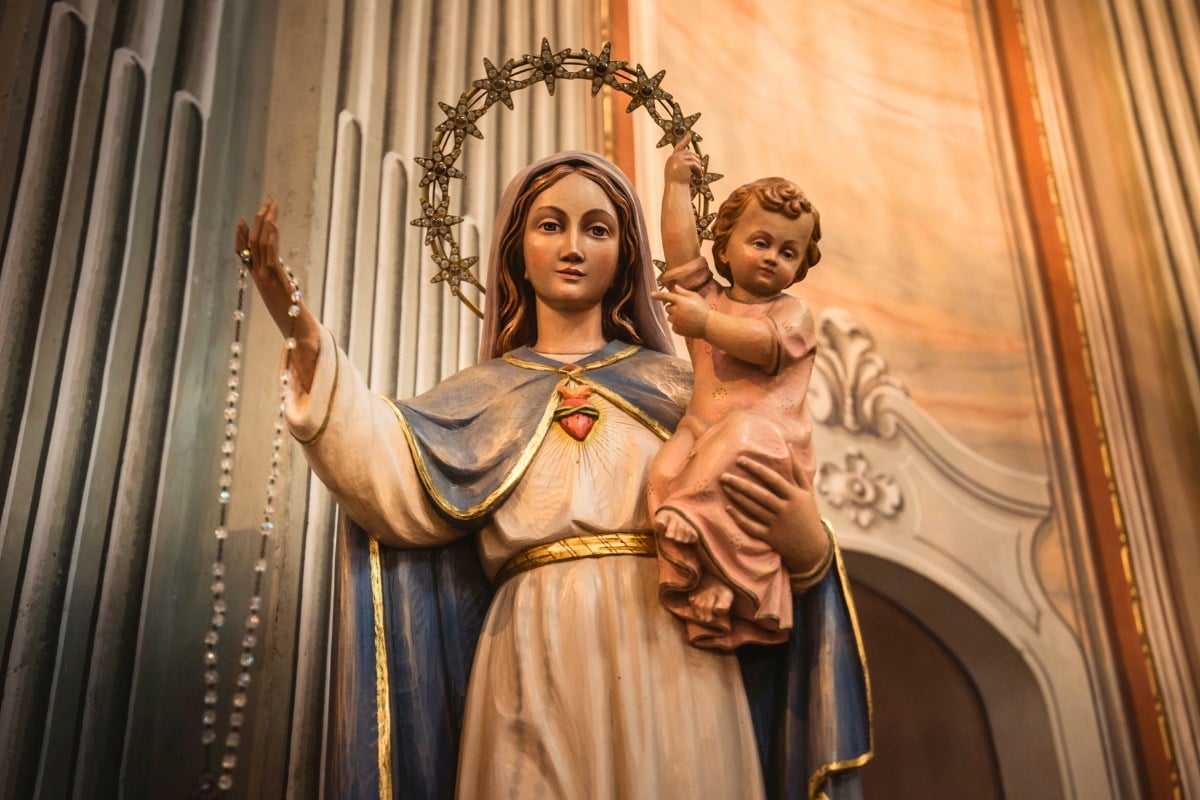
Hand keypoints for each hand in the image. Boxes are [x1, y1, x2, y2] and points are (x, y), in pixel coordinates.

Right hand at [235, 197, 292, 330]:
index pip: (243, 252)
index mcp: (257, 278)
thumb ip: (279, 283)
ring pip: (260, 243)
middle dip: (259, 218)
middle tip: (267, 201)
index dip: (240, 235)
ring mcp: (264, 277)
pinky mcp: (274, 280)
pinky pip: (270, 254)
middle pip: (253, 241)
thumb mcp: (282, 296)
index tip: (242, 219)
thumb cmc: (292, 318)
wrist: (297, 332)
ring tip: (271, 205)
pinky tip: (274, 224)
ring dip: (266, 221)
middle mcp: (257, 276)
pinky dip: (271, 238)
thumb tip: (285, 275)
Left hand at [651, 284, 708, 337]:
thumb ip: (684, 292)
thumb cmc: (703, 310)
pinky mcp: (677, 329)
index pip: (666, 296)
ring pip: (670, 318)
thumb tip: (676, 287)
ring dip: (675, 317)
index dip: (658, 295)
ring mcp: (676, 321)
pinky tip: (687, 324)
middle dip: (673, 308)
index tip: (652, 294)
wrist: (708, 325)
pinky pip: (673, 326)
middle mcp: (677, 311)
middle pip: (667, 308)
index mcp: (681, 301)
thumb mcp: (695, 297)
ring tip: (687, 317)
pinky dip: (678, 325)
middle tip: (685, 309)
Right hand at [664, 132, 702, 185]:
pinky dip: (699, 170)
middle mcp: (673, 158)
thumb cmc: (676, 185)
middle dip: (696, 160)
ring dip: (698, 166)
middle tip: (701, 168)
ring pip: (693, 158)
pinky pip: (695, 164)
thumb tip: (697, 159)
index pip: (679, 147)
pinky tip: (700, 176)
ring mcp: (678, 160)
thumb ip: (684, 164)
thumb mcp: (678, 172)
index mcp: (671, 160)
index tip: (689, 134)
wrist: (674, 190)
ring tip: (700, 174)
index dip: (685, 140)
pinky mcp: (683, 163)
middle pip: (689, 153)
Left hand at [720, 456, 828, 573]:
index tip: (740, 460)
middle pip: (760, 494)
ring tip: (724, 486)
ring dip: (737, 497)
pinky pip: (751, 527)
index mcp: (795, 496)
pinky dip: (739, 518)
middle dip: (740, 483)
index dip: (756, 469)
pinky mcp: (770, 538)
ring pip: (754, 509)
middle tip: (723, 475)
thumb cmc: (808, 514)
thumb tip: (788, 446)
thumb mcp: (807, 492)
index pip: (773, 479)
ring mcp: (778, 525)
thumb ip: (797, 470)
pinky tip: (727, 508)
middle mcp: (786, 510)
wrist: (812, 548)